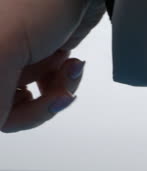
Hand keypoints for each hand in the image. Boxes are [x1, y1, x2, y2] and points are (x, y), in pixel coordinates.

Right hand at [0, 0, 105, 132]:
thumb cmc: (41, 2)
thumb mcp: (5, 47)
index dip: (18, 115)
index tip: (37, 100)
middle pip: (12, 107)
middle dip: (43, 101)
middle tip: (62, 89)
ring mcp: (16, 61)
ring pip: (34, 99)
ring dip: (58, 88)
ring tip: (71, 68)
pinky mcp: (40, 58)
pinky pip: (49, 86)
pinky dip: (63, 81)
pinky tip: (72, 64)